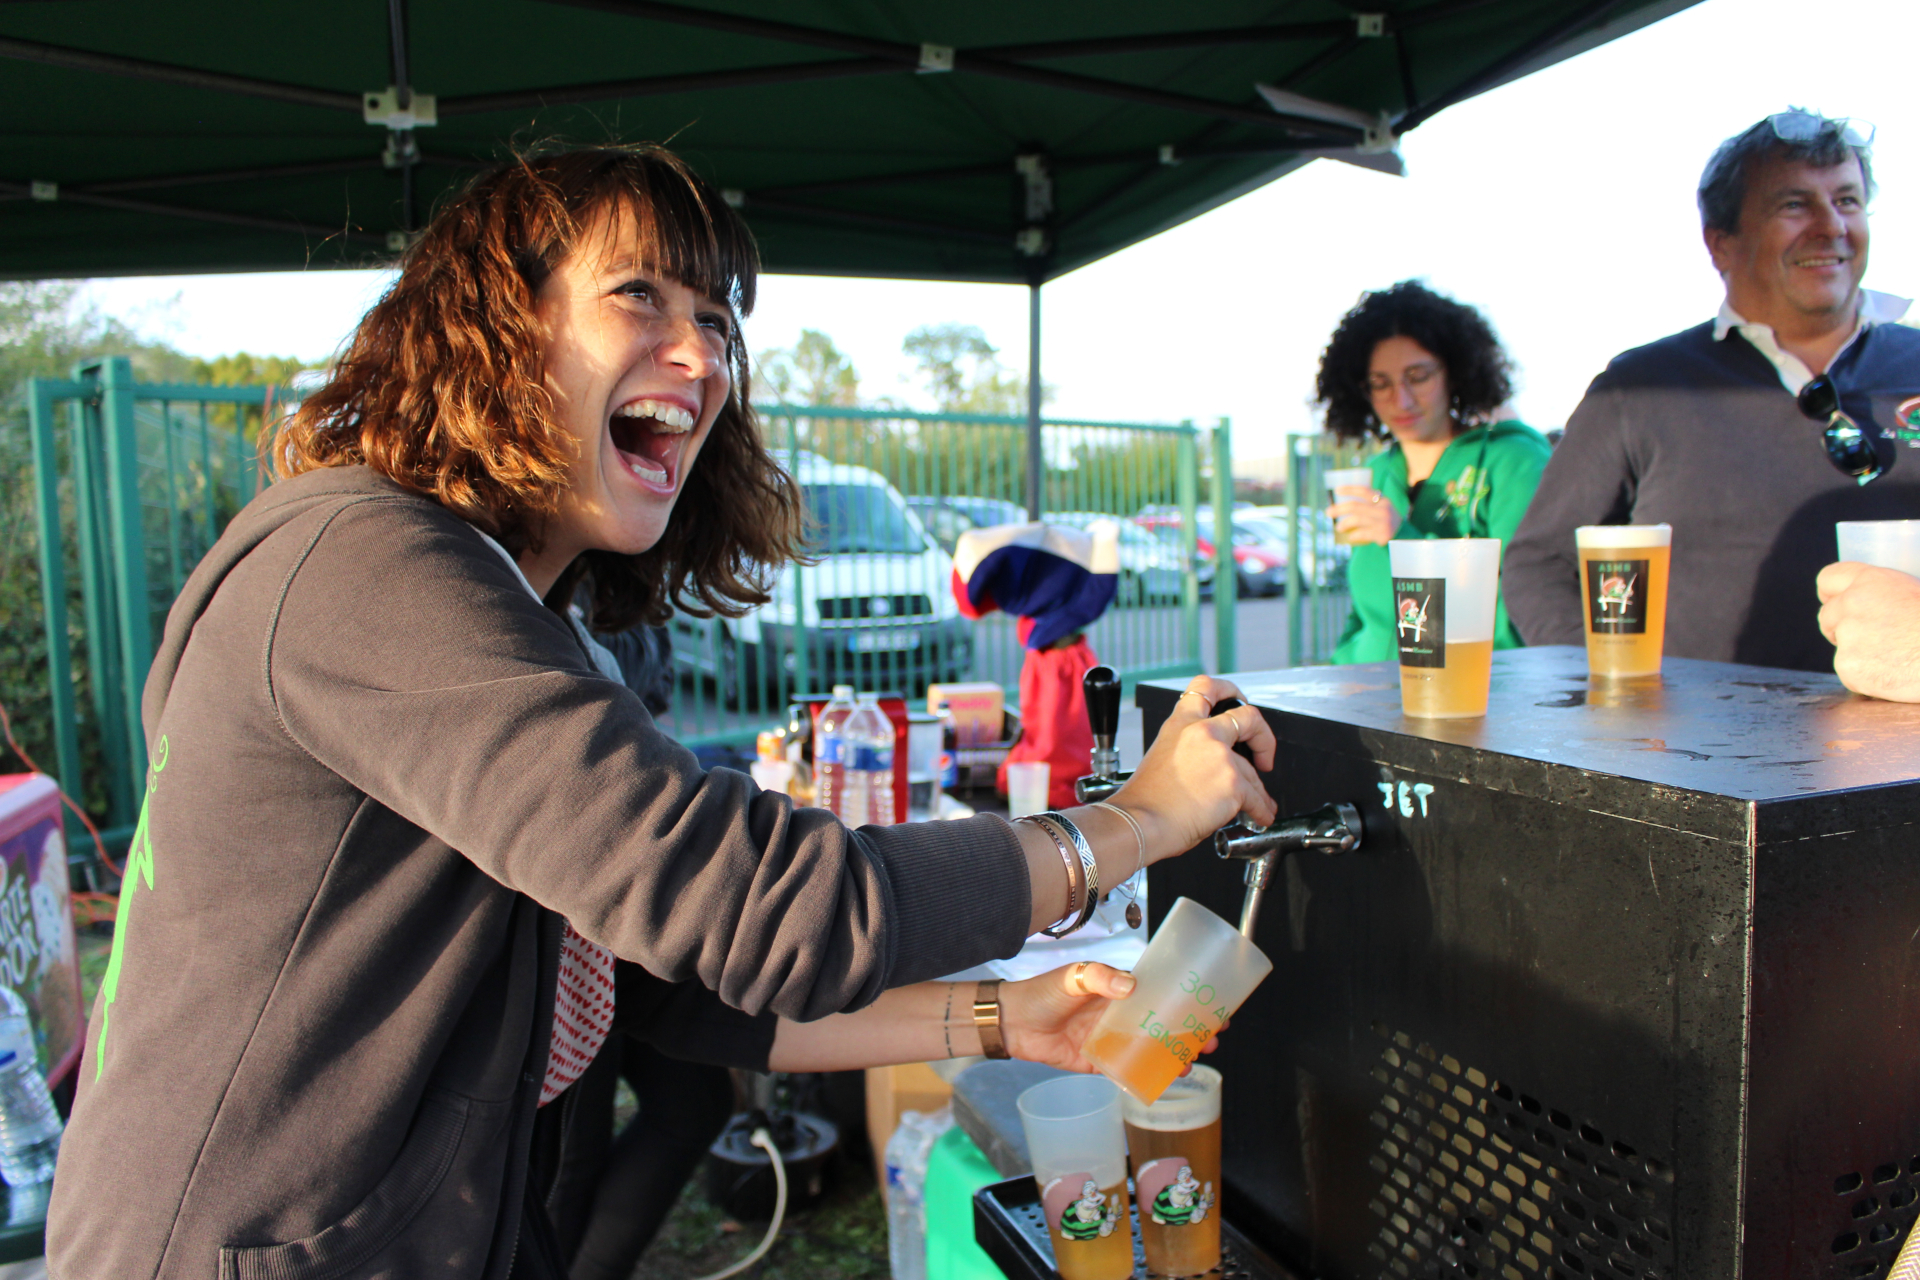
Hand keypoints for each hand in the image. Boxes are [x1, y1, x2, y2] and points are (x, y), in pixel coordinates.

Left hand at [1000, 962, 1221, 1071]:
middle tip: (1213, 1040)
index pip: (1163, 994)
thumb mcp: (1073, 976)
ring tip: (1194, 1061)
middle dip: (1192, 1032)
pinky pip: (1129, 1072)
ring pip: (1153, 1049)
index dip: (1189, 1000)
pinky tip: (1165, 1081)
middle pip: (1165, 1024)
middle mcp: (1122, 1015)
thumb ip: (1100, 977)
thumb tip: (1131, 985)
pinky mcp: (1100, 1063)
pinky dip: (1148, 1077)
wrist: (1013, 1022)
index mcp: (1121, 990)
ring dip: (1176, 1055)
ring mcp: (1113, 1040)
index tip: (1215, 1007)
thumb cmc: (1043, 992)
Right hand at [1112, 676, 1278, 859]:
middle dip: (1264, 738)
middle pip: (1249, 718)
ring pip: (1253, 771)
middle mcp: (1202, 733)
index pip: (1206, 687)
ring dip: (1258, 791)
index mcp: (1180, 724)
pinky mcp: (1233, 783)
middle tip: (1263, 756)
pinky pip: (1257, 798)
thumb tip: (1209, 766)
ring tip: (1257, 805)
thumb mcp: (1161, 758)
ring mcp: (1220, 756)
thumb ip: (1188, 751)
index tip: (1240, 701)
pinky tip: (1259, 815)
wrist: (1141, 824)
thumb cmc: (1145, 802)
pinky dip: (1261, 810)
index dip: (1230, 691)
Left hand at [1328, 486, 1397, 544]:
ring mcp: (1383, 522)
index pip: (1364, 490)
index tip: (1337, 490)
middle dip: (1339, 509)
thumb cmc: (1388, 522)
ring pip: (1357, 520)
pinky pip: (1363, 534)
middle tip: (1328, 512)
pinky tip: (1350, 537)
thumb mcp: (1383, 509)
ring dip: (1344, 523)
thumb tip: (1342, 507)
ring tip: (1338, 527)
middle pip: (1356, 506)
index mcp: (1383, 500)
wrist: (1405, 537)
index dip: (1350, 489)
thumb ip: (1369, 506)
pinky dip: (1354, 535)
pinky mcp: (1382, 535)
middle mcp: (1383, 510)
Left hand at [1817, 562, 1919, 700]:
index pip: (1829, 579)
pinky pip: (1850, 672)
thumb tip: (1878, 602)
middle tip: (1874, 638)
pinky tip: (1894, 673)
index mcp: (1872, 580)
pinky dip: (1866, 677)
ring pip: (1840, 646)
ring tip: (1895, 656)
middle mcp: (1853, 603)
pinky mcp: (1848, 666)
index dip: (1832, 594)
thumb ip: (1888, 594)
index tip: (1835, 602)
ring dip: (1858, 653)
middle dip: (1841, 627)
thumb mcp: (1917, 592)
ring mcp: (1848, 636)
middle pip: (1827, 615)